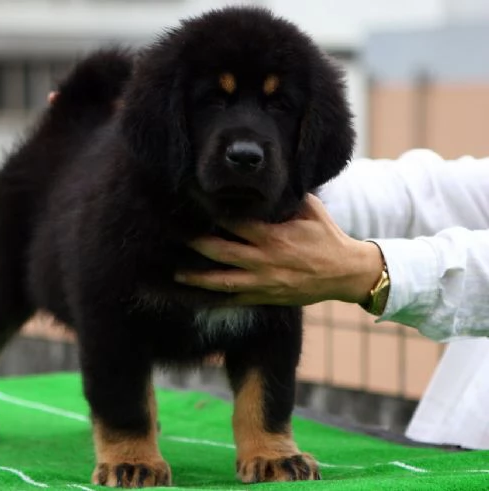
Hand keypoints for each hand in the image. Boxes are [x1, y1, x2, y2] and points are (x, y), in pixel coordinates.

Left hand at [174, 194, 383, 306]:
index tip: (194, 205)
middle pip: (221, 252)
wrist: (345, 273)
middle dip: (195, 245)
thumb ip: (284, 198)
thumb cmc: (327, 237)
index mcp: (274, 236)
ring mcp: (264, 282)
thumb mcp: (309, 210)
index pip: (235, 222)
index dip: (211, 213)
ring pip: (223, 281)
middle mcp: (265, 260)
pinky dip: (216, 299)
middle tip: (174, 237)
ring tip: (176, 274)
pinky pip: (236, 300)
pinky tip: (198, 299)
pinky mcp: (266, 298)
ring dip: (197, 278)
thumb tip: (265, 181)